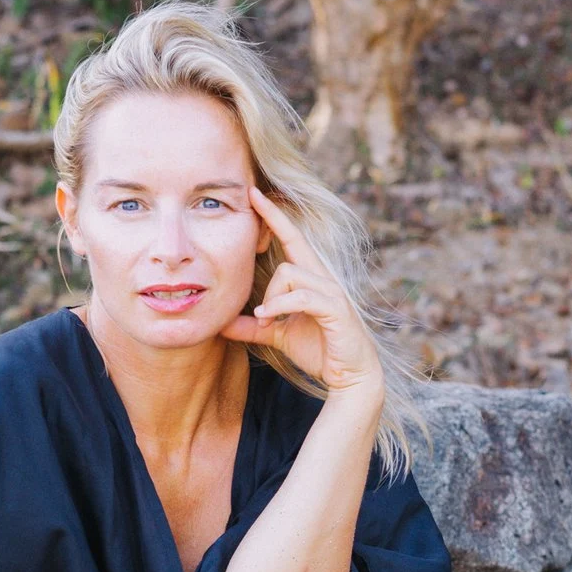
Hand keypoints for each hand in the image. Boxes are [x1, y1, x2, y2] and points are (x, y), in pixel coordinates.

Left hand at [218, 187, 382, 399]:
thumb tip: (222, 324)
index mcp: (312, 279)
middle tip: (255, 243)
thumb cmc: (319, 351)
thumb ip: (253, 326)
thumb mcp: (278, 335)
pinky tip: (268, 318)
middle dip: (272, 235)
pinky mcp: (335, 309)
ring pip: (290, 273)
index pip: (292, 238)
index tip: (255, 194)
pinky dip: (280, 306)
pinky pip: (301, 296)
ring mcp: (332, 292)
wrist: (350, 377)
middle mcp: (324, 278)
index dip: (275, 216)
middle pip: (292, 246)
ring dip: (270, 298)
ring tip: (265, 320)